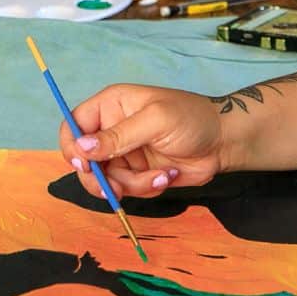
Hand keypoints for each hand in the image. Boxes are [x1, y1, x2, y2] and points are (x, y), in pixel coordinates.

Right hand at [58, 84, 239, 199]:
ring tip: (160, 176)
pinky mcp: (138, 174)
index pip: (73, 125)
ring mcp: (124, 154)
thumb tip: (81, 148)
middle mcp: (112, 130)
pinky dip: (145, 188)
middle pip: (83, 160)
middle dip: (99, 178)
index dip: (72, 147)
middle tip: (115, 189)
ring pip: (106, 180)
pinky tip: (166, 176)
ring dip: (131, 185)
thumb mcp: (155, 121)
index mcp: (111, 106)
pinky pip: (127, 189)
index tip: (84, 165)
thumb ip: (118, 136)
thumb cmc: (192, 119)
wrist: (224, 142)